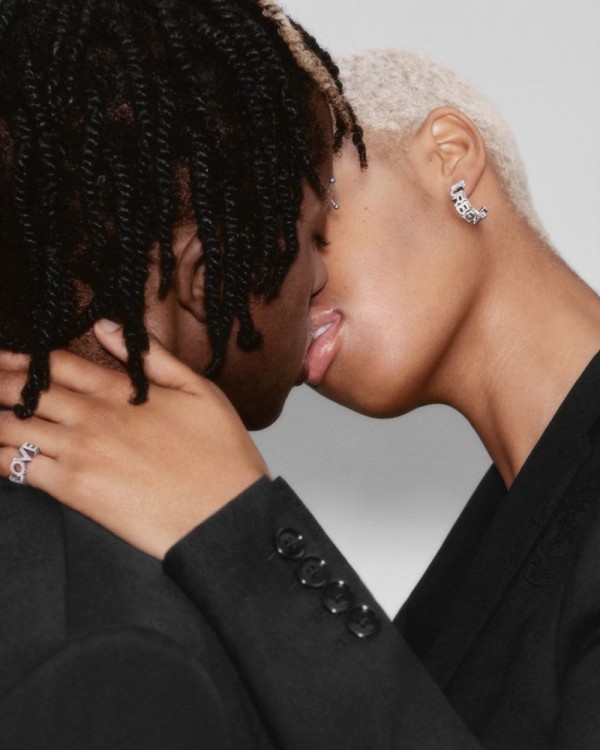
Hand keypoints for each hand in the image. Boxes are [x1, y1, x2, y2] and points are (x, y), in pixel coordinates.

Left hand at [0, 322, 268, 558]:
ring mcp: (80, 453)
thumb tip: (110, 326)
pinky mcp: (75, 490)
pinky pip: (18, 469)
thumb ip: (153, 357)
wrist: (225, 515)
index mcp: (121, 391)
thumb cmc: (221, 454)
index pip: (57, 365)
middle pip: (25, 391)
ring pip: (13, 427)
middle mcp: (93, 417)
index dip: (22, 358)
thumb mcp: (199, 390)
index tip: (2, 355)